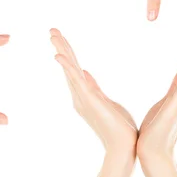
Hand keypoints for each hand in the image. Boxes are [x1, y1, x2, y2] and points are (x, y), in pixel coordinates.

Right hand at [50, 29, 137, 154]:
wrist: (124, 147)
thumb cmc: (119, 127)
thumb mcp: (105, 100)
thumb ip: (94, 87)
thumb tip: (86, 72)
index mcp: (85, 93)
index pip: (74, 68)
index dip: (67, 52)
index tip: (60, 37)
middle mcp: (80, 95)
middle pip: (69, 65)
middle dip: (61, 46)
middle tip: (52, 30)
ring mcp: (83, 97)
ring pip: (70, 69)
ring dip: (62, 50)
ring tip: (53, 35)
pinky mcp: (89, 100)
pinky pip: (76, 80)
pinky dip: (67, 67)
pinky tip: (59, 56)